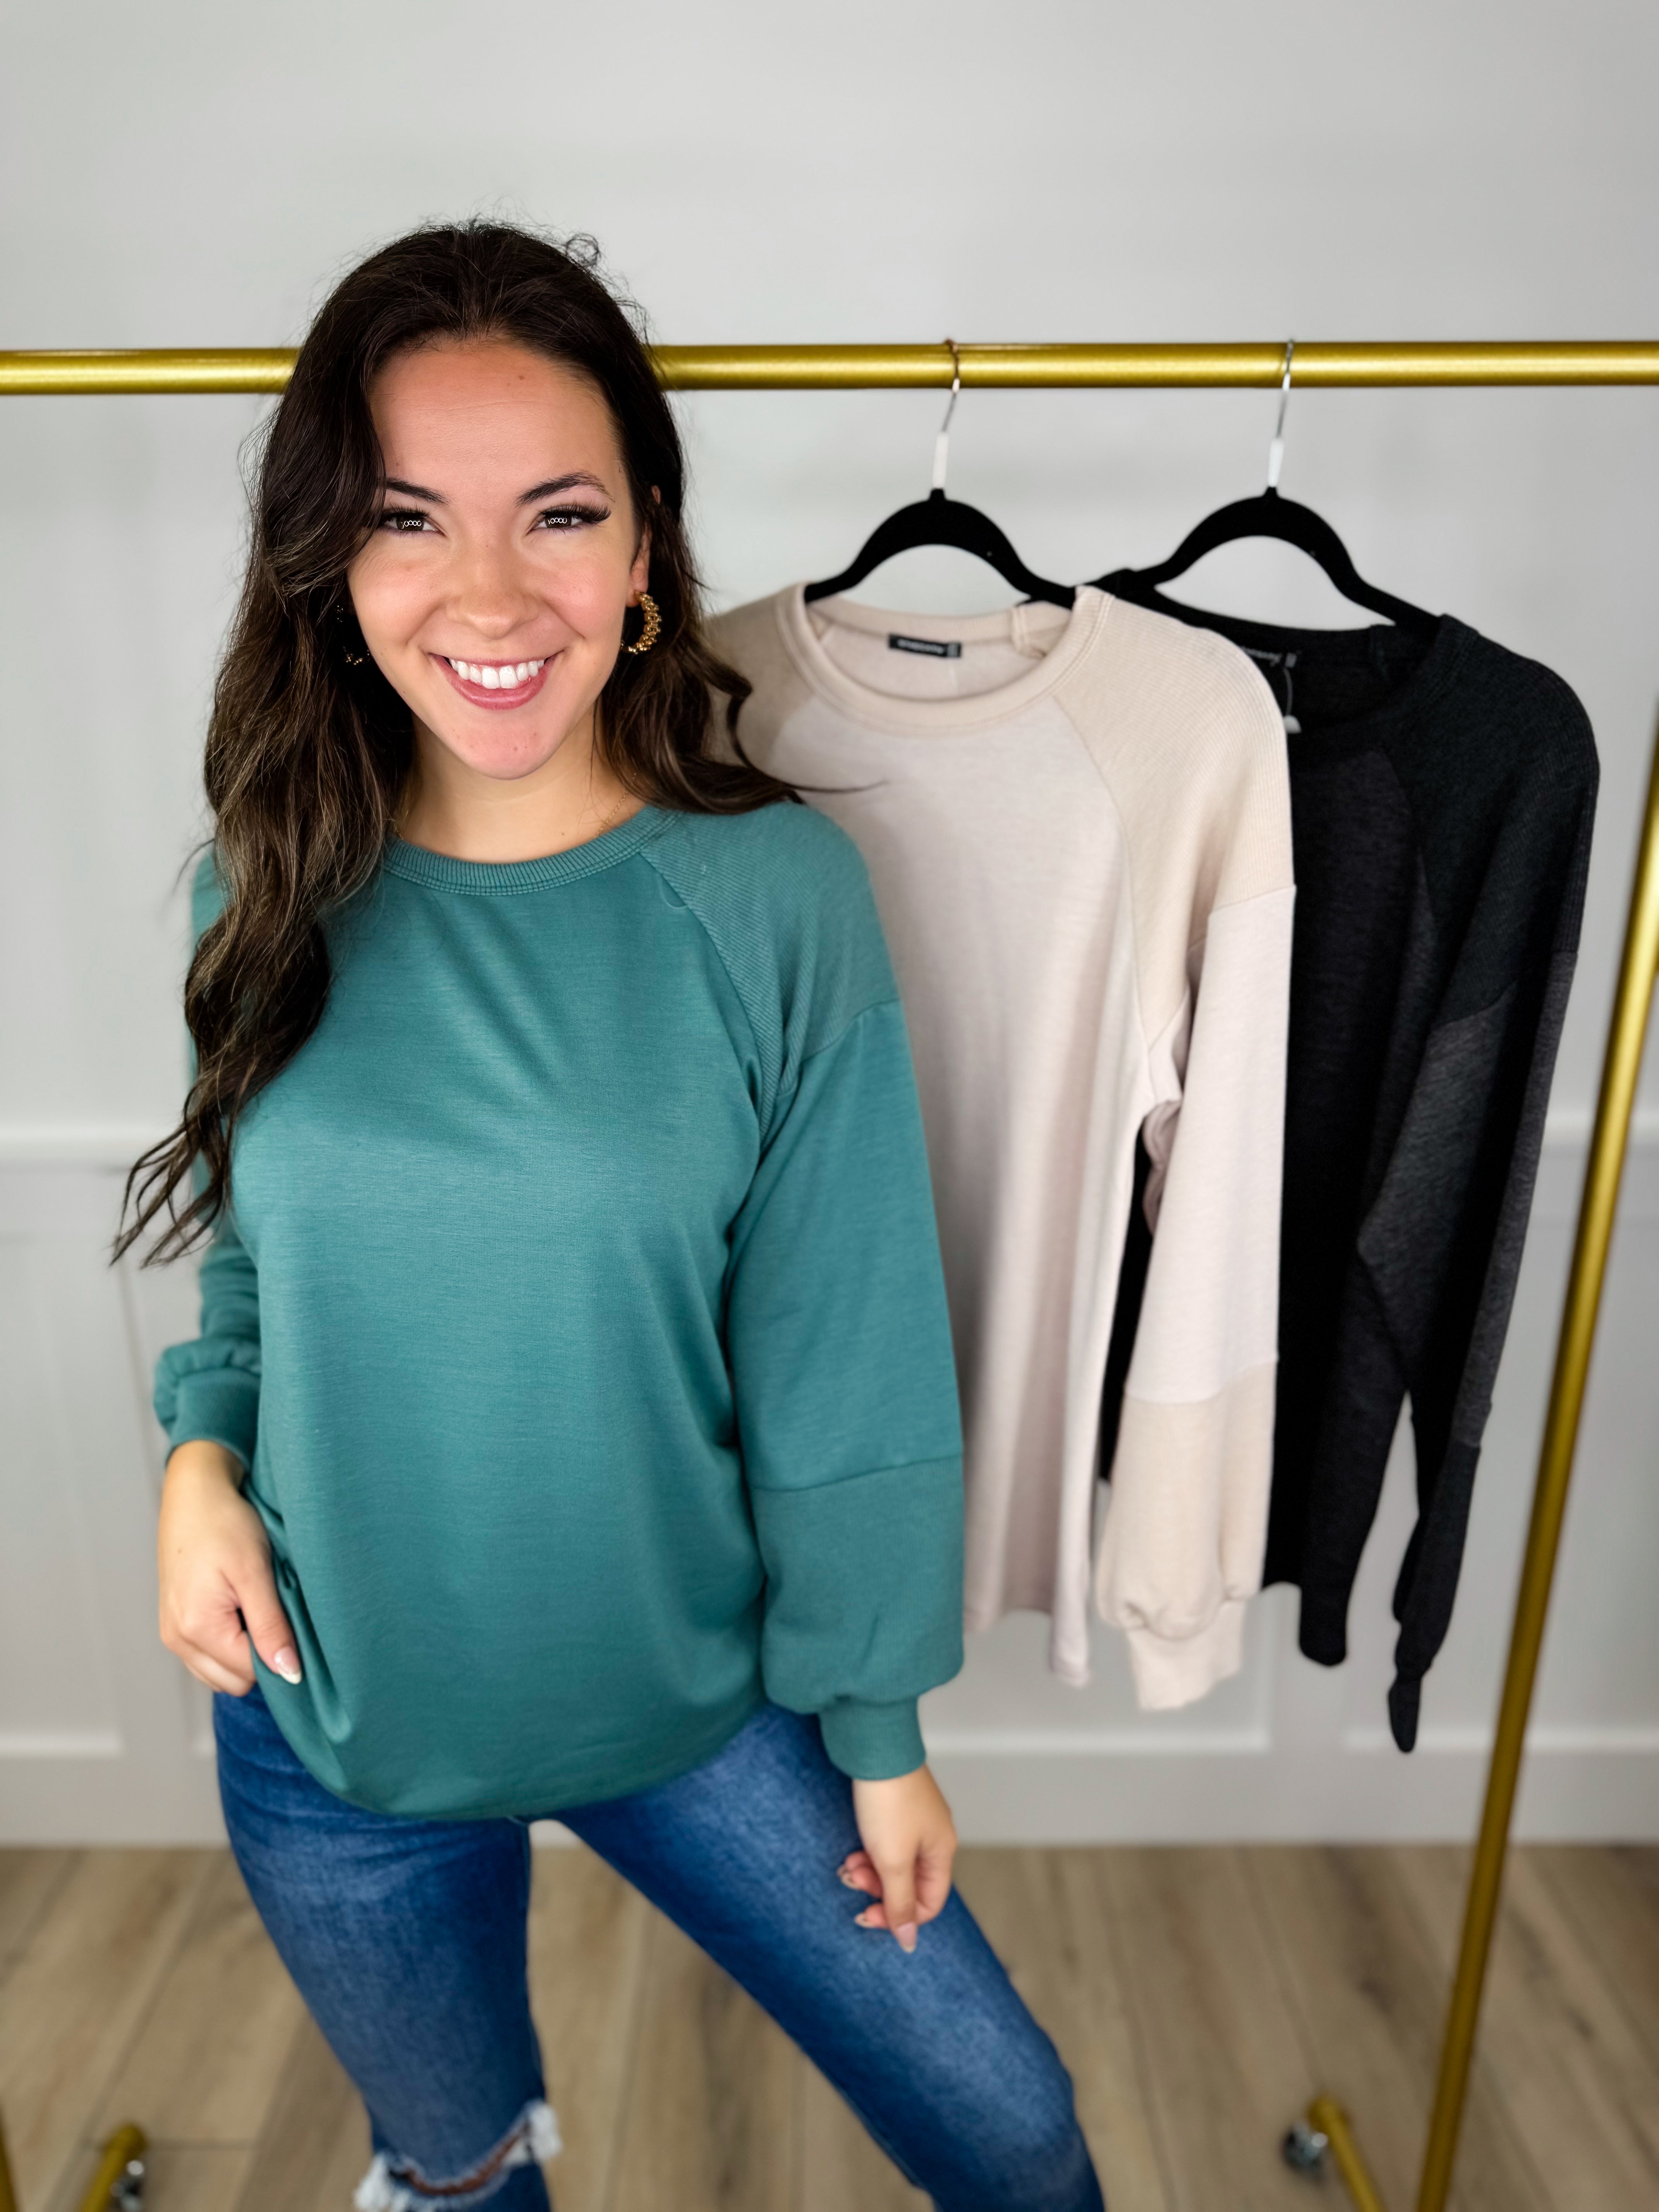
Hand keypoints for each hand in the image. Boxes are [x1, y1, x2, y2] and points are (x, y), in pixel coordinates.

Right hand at [158, 1440, 300, 1694]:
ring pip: (219, 1673)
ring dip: (243, 1652)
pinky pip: (206, 1658)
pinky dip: (227, 1645)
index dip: (278, 1654)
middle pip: (233, 1681)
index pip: (250, 1672)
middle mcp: (177, 1638)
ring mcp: (172, 1634)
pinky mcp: (174, 1624)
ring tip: (255, 1608)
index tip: (291, 1623)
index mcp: (196, 1628)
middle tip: (273, 1612)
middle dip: (259, 1657)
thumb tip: (289, 1673)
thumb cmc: (225, 1525)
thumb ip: (271, 1627)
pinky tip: (240, 1611)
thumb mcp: (256, 1573)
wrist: (194, 1495)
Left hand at [840, 1765, 957, 1953]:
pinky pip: (884, 1843)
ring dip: (868, 1870)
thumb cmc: (889, 1802)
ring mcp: (915, 1820)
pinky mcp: (896, 1806)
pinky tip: (851, 1848)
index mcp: (942, 1851)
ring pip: (893, 1863)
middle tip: (851, 1879)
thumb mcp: (893, 1861)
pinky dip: (867, 1851)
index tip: (866, 1915)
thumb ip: (900, 1902)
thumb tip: (909, 1942)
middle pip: (908, 1883)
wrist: (876, 1748)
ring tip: (846, 1864)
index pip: (928, 1903)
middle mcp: (933, 1836)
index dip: (898, 1916)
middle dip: (877, 1889)